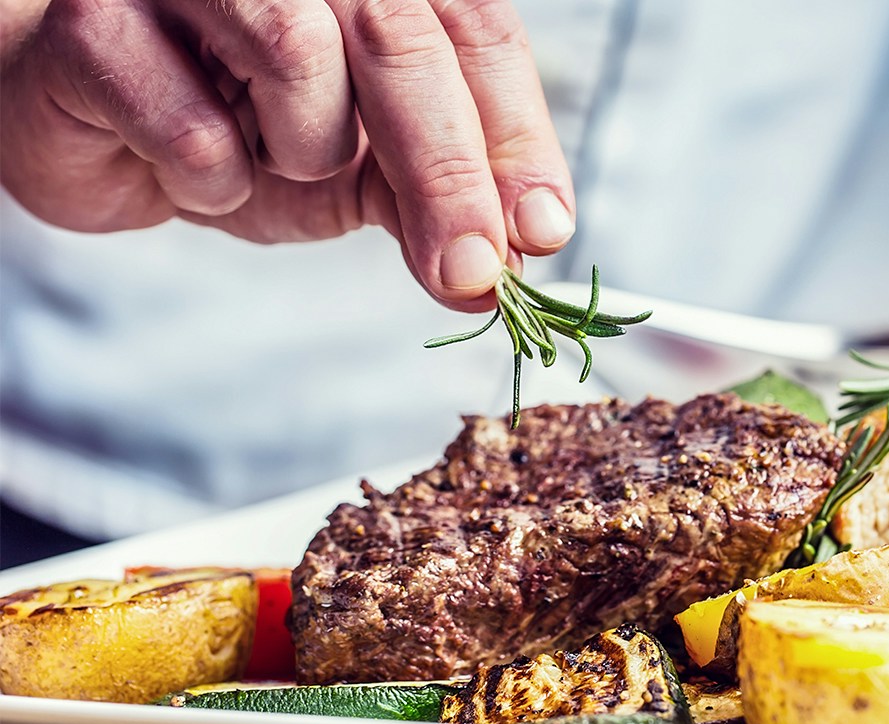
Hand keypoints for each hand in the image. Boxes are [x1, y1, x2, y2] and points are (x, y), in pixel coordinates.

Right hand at [0, 0, 572, 309]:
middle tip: (472, 273)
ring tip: (267, 158)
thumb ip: (434, 198)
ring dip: (303, 150)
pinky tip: (186, 168)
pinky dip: (206, 178)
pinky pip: (189, 121)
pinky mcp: (93, 17)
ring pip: (297, 54)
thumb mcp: (358, 169)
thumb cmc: (236, 130)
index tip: (543, 231)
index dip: (519, 134)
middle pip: (404, 40)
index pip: (476, 30)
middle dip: (450, 175)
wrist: (84, 126)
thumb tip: (507, 265)